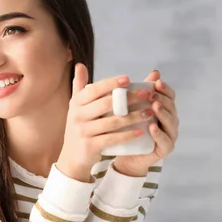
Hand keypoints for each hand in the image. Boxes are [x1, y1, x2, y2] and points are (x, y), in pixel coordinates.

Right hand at [57, 63, 152, 181]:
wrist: (73, 156)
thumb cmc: (79, 127)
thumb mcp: (76, 107)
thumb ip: (79, 85)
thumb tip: (80, 64)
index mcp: (76, 104)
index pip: (94, 90)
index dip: (111, 83)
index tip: (128, 79)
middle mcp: (77, 116)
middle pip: (107, 104)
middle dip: (129, 99)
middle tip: (147, 95)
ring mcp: (83, 132)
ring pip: (112, 122)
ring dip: (133, 117)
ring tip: (149, 113)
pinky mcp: (90, 146)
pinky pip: (112, 139)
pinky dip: (128, 135)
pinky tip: (140, 131)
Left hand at [113, 70, 178, 175]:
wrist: (125, 155)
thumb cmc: (129, 130)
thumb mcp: (129, 110)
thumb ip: (133, 95)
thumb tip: (131, 76)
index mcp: (163, 110)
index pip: (169, 96)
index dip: (165, 89)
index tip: (156, 82)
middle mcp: (169, 121)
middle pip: (171, 107)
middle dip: (162, 99)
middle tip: (152, 94)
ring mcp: (169, 135)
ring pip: (171, 122)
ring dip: (163, 113)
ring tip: (154, 106)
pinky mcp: (165, 149)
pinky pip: (165, 141)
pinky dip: (159, 133)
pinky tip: (152, 127)